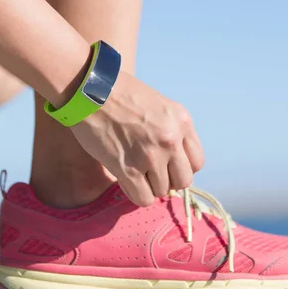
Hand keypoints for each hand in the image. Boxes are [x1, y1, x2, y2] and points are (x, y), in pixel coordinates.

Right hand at [71, 70, 203, 205]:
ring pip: (162, 191)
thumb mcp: (159, 104)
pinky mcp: (128, 169)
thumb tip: (173, 160)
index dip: (182, 166)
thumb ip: (171, 129)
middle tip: (152, 171)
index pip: (197, 162)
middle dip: (168, 179)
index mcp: (181, 121)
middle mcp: (171, 139)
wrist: (90, 90)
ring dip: (149, 185)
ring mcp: (150, 156)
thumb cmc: (121, 93)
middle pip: (183, 181)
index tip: (168, 164)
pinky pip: (143, 198)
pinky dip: (136, 194)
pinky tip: (127, 180)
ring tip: (135, 171)